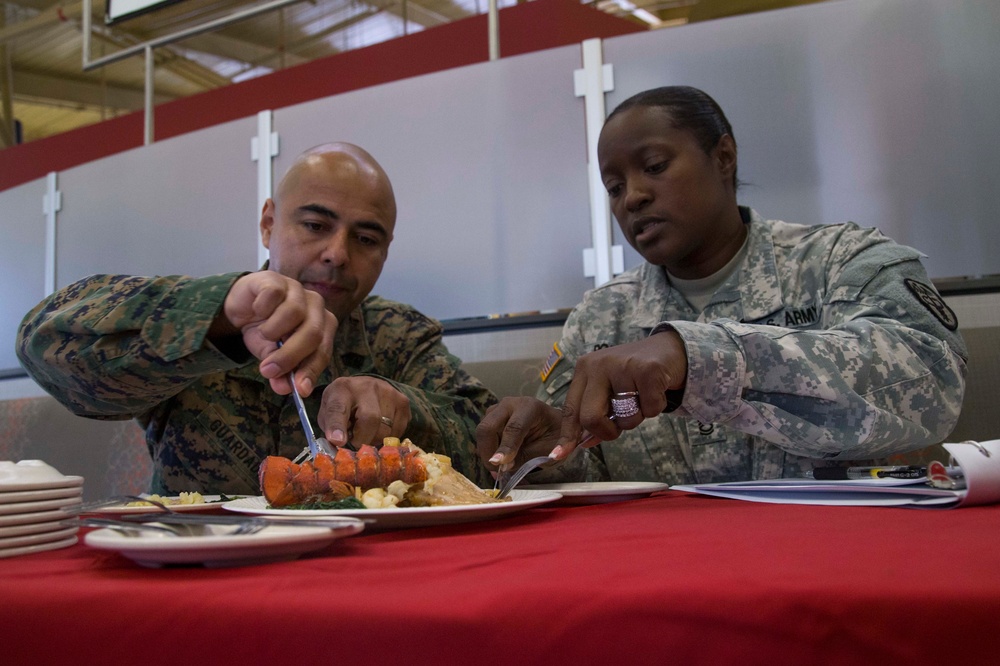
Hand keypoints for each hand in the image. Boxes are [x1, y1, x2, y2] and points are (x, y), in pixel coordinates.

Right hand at [210, 271, 336, 395]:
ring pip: (293, 314)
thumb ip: (280, 373)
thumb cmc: (265, 331)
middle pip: (312, 334)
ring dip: (273, 331)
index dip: (311, 370)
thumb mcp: (271, 357)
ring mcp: (297, 290)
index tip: (299, 389)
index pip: (323, 351)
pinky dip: (262, 309)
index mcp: (322, 326)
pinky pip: (273, 296)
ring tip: (264, 333)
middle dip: (289, 356)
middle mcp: (315, 306)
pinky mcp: (276, 279)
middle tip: (268, 369)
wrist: (241, 307)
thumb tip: (283, 390)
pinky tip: (257, 311)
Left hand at [317, 377, 410, 447]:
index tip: (338, 441)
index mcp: (341, 390)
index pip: (338, 409)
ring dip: (374, 439)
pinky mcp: (403, 401)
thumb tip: (339, 444)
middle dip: (362, 439)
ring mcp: (388, 392)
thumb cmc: (343, 405)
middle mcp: (367, 387)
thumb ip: (331, 429)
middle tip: (355, 441)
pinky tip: (379, 428)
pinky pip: (398, 432)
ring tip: (367, 430)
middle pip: (370, 419)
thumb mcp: (327, 414)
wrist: (362, 388)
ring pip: (386, 430)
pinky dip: (387, 437)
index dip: (337, 426)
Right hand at [476, 396, 562, 471]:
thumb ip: (526, 457)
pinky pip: (483, 436)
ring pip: (482, 432)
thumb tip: (504, 466)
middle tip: (496, 470)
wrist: (553, 426)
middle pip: (488, 427)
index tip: (499, 464)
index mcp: (530, 407)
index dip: (505, 448)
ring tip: (501, 467)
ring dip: (487, 452)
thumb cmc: (554, 437)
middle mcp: (510, 404)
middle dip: (488, 451)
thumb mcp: (547, 451)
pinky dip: (488, 450)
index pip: (513, 428)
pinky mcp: (491, 418)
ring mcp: (498, 409)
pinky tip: (500, 459)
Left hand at [551, 330, 686, 459]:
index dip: (567, 435)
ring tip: (641, 397)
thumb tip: (584, 443)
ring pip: (624, 418)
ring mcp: (622, 365)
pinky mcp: (648, 370)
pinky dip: (655, 407)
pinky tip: (656, 391)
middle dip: (606, 432)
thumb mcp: (608, 389)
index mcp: (584, 369)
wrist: (668, 349)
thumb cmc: (634, 374)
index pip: (570, 408)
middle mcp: (598, 364)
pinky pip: (649, 410)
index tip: (559, 456)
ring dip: (637, 417)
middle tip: (617, 428)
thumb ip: (595, 412)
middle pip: (590, 417)